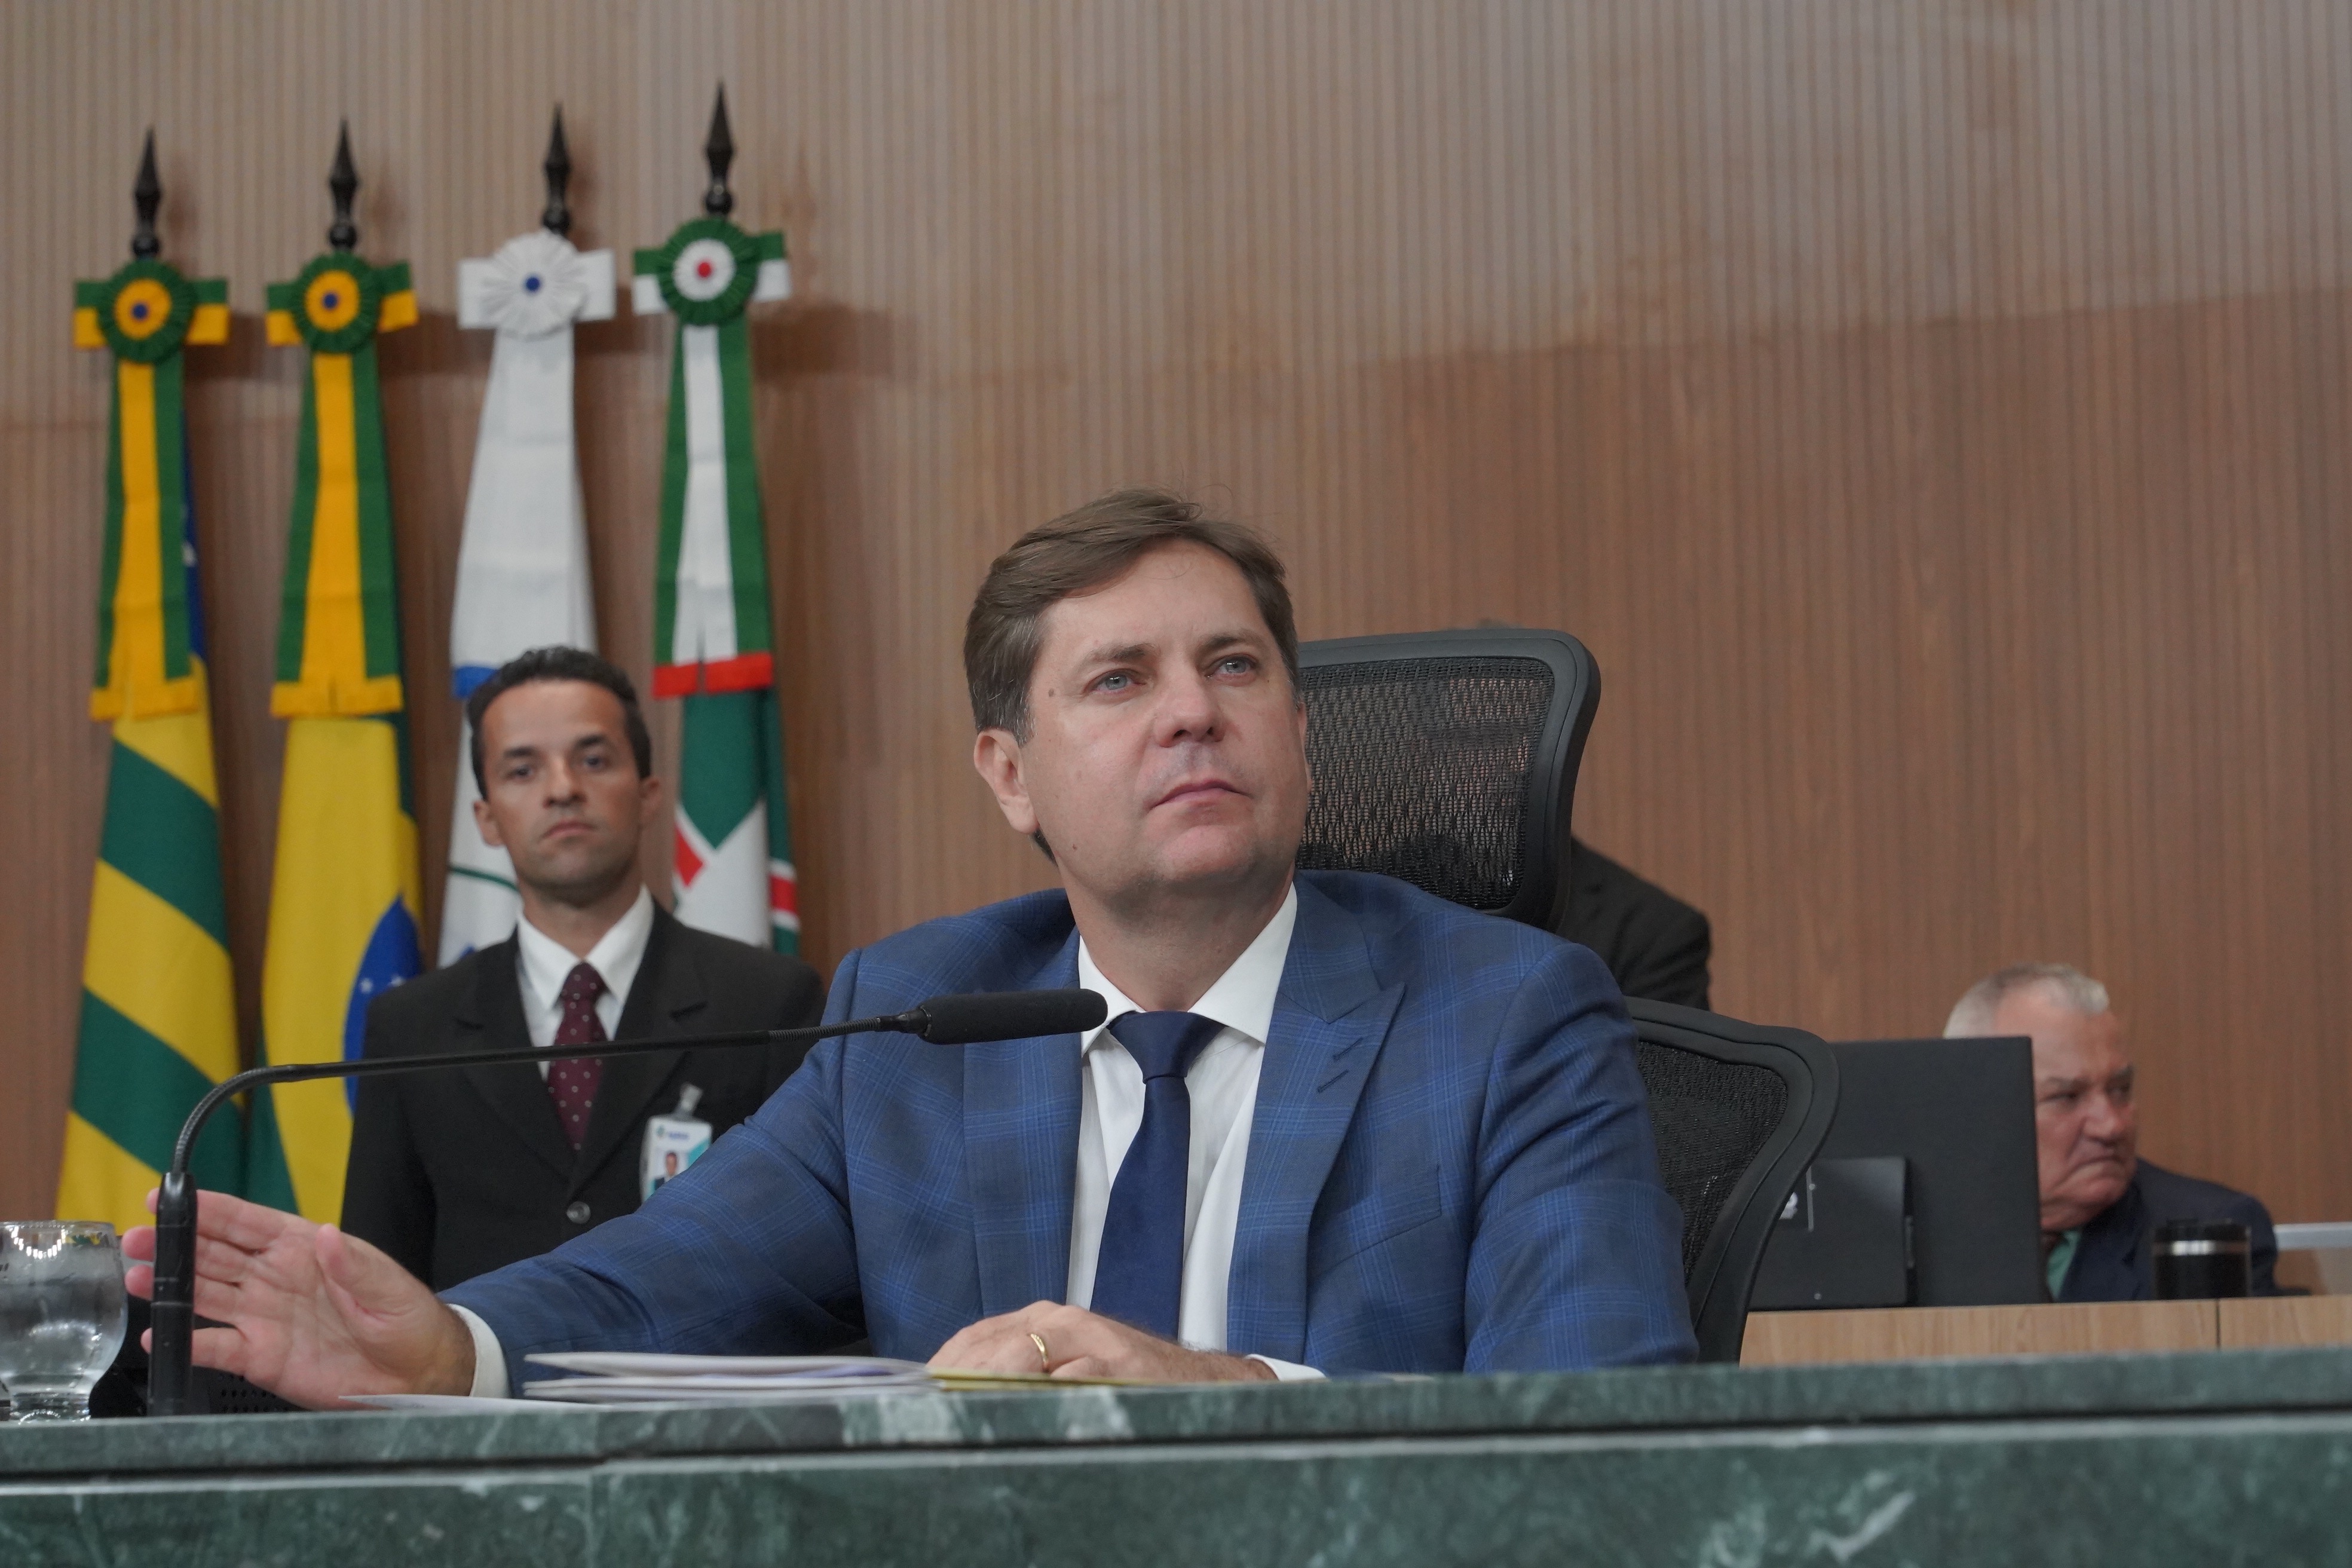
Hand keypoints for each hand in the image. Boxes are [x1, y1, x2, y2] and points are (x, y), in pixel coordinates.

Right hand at [123, 1188, 475, 1409]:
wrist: (415, 1374)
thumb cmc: (405, 1320)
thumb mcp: (388, 1287)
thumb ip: (354, 1265)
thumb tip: (325, 1236)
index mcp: (303, 1249)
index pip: (248, 1223)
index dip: (210, 1210)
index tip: (173, 1198)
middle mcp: (274, 1279)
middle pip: (214, 1255)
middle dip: (174, 1244)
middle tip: (136, 1237)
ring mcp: (262, 1317)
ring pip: (206, 1296)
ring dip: (170, 1287)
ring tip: (132, 1276)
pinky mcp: (259, 1357)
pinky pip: (215, 1347)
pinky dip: (187, 1342)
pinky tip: (160, 1334)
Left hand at [929, 1302, 1276, 1382]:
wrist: (1192, 1383)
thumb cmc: (1122, 1380)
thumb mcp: (1063, 1367)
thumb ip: (1018, 1372)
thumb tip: (955, 1396)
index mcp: (1041, 1318)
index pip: (974, 1337)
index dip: (942, 1367)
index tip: (917, 1395)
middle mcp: (1061, 1319)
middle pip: (989, 1345)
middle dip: (955, 1379)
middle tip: (928, 1411)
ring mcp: (1087, 1337)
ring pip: (1019, 1353)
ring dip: (986, 1385)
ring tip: (960, 1412)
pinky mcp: (1112, 1361)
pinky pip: (1065, 1377)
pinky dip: (1038, 1396)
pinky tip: (1017, 1416)